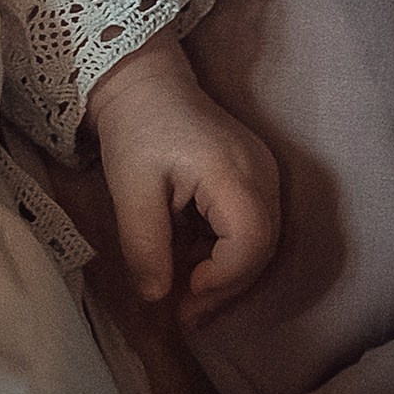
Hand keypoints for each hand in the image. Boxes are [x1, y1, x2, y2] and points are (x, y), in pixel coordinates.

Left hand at [87, 36, 278, 328]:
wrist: (144, 81)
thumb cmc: (135, 128)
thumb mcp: (130, 189)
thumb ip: (144, 246)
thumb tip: (157, 299)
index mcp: (232, 169)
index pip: (251, 240)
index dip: (224, 278)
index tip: (186, 292)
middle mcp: (261, 171)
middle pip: (262, 246)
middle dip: (225, 286)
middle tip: (185, 312)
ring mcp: (263, 171)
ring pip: (260, 240)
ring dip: (227, 273)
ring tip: (187, 294)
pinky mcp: (255, 175)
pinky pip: (252, 225)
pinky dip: (226, 252)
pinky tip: (196, 264)